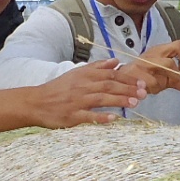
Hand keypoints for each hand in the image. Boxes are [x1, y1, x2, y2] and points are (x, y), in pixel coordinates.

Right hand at [29, 60, 145, 127]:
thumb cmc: (58, 88)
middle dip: (127, 89)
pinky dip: (101, 117)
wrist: (36, 101)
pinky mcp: (72, 116)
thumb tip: (116, 61)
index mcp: (84, 75)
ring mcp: (77, 101)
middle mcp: (82, 86)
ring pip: (101, 98)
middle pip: (109, 85)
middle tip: (143, 93)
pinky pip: (88, 116)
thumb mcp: (76, 73)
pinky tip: (113, 118)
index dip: (127, 78)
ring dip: (119, 100)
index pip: (110, 75)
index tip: (141, 83)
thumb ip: (97, 67)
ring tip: (134, 103)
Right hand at [132, 39, 179, 94]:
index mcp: (162, 50)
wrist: (123, 75)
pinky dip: (151, 89)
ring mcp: (142, 64)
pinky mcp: (134, 74)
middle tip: (173, 81)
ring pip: (159, 75)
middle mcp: (153, 54)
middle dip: (175, 77)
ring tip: (156, 86)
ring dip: (160, 85)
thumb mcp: (166, 76)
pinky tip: (147, 89)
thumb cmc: (147, 74)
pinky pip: (147, 84)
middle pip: (170, 64)